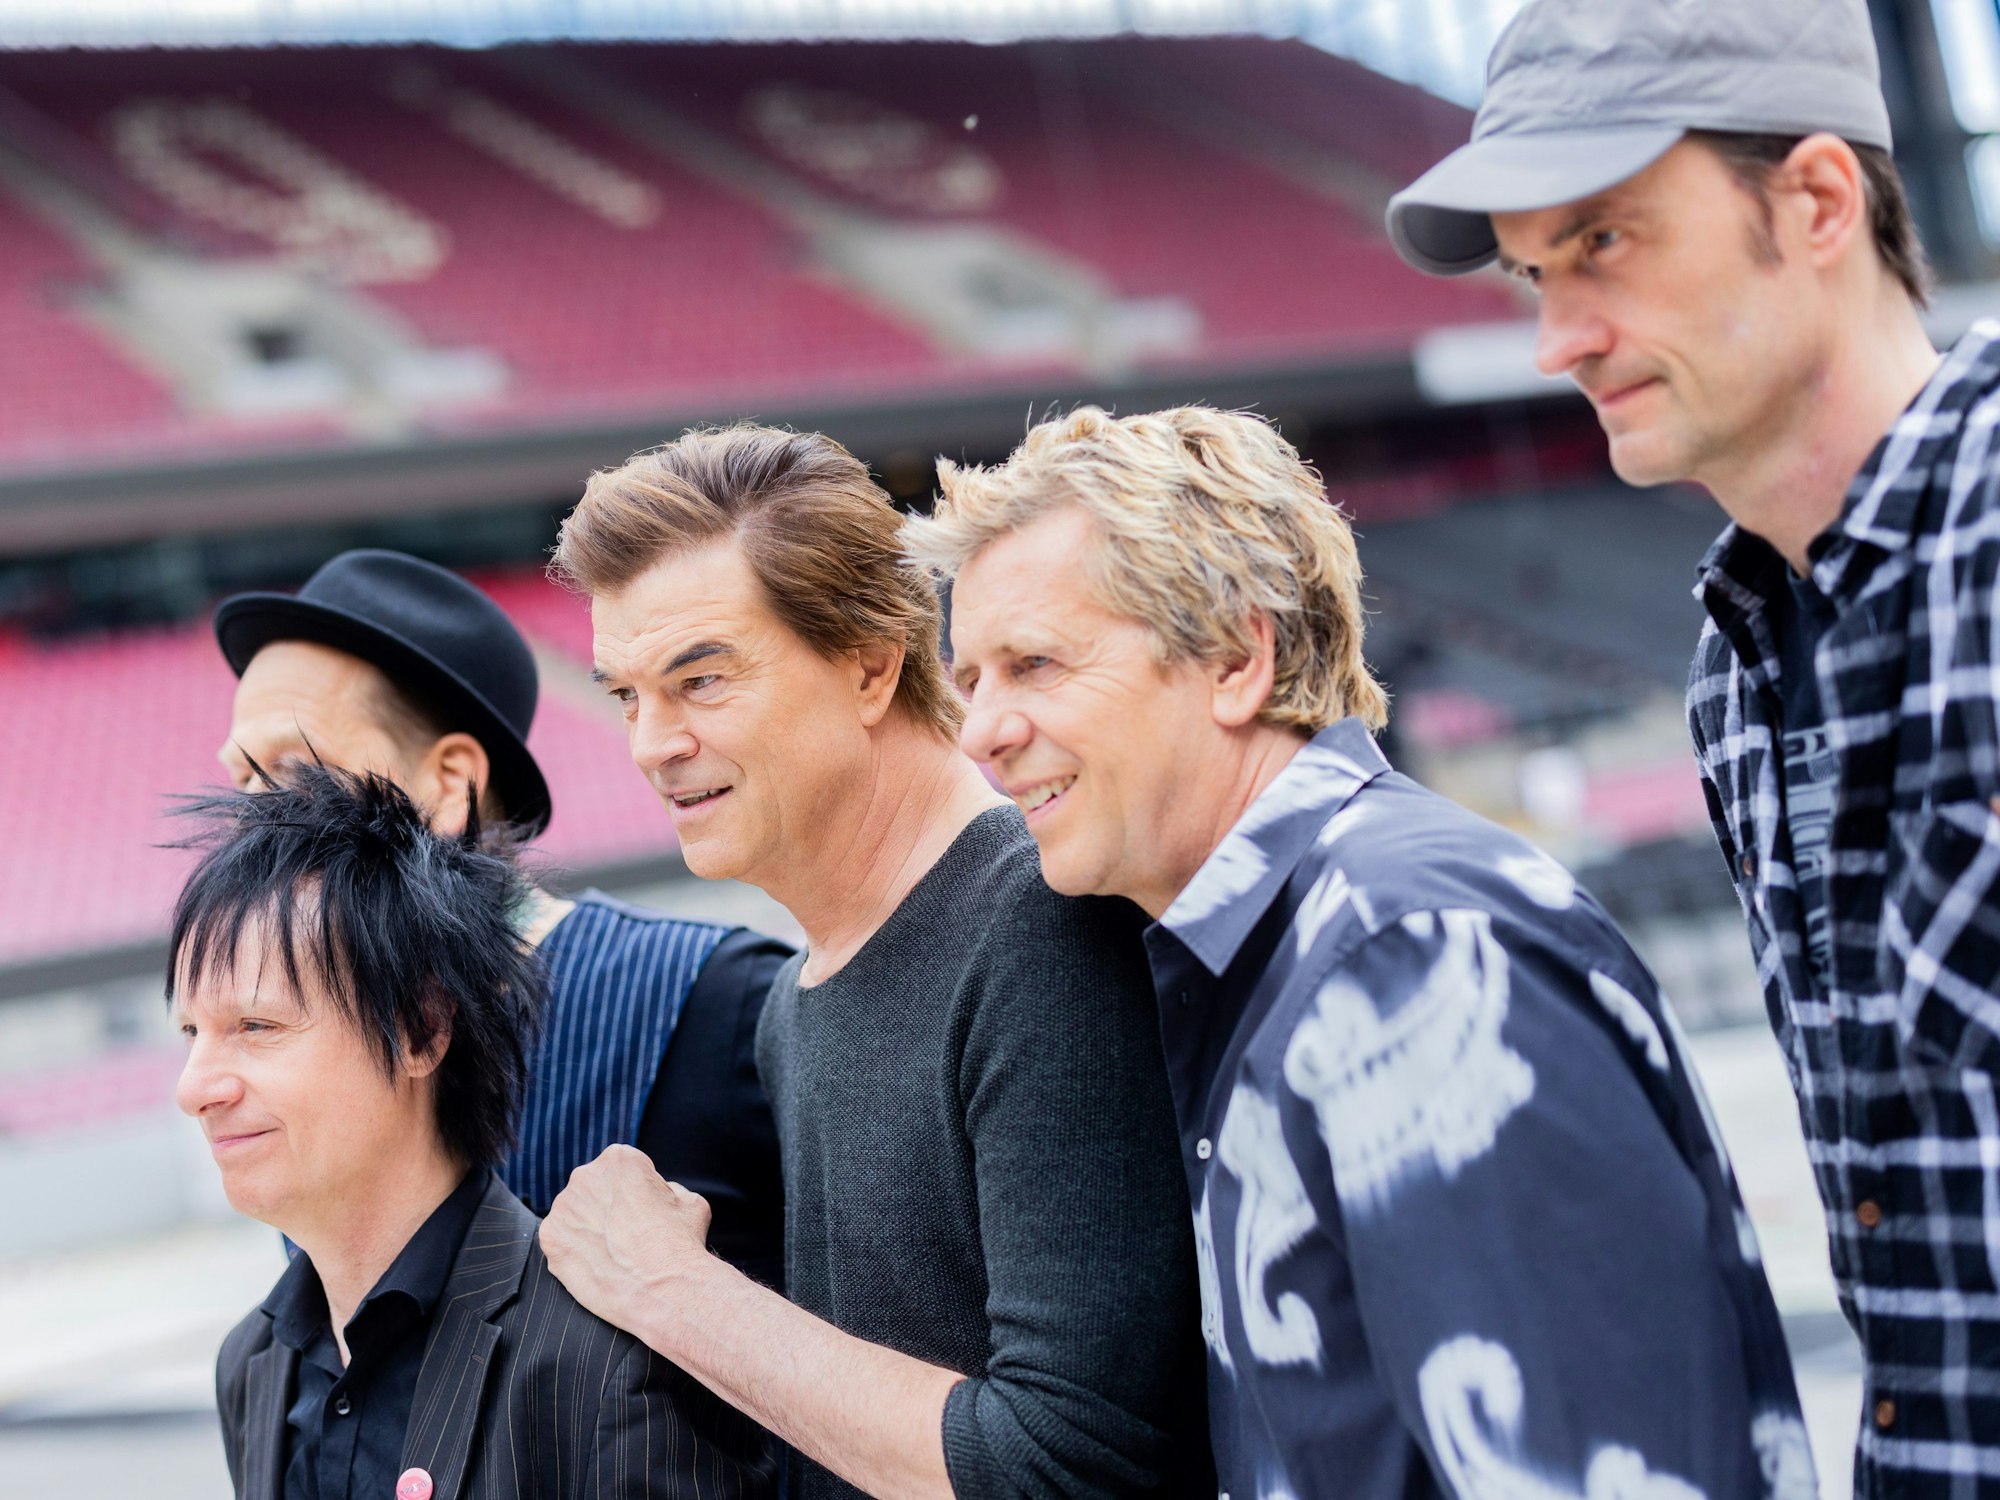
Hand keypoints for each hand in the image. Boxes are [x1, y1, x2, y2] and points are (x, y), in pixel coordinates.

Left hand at [539, 1144, 717, 1345]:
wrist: (664, 1290)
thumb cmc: (681, 1244)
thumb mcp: (689, 1200)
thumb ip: (666, 1188)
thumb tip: (654, 1195)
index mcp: (620, 1159)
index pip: (623, 1170)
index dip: (636, 1193)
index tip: (643, 1213)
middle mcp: (585, 1176)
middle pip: (594, 1188)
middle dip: (607, 1207)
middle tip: (627, 1236)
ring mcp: (564, 1208)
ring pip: (575, 1214)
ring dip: (589, 1228)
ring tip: (613, 1254)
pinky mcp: (550, 1239)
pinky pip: (560, 1240)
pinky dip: (574, 1252)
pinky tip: (597, 1265)